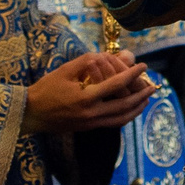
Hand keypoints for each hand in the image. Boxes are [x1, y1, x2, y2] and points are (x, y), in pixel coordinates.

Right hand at [23, 51, 154, 133]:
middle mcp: (91, 113)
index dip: (132, 74)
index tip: (143, 66)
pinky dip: (125, 117)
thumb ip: (85, 63)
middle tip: (153, 85)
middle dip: (141, 95)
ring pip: (121, 119)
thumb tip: (104, 57)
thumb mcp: (64, 71)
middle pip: (124, 105)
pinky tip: (130, 110)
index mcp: (85, 98)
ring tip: (146, 99)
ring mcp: (90, 123)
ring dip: (136, 109)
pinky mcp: (88, 128)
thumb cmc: (45, 89)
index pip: (116, 85)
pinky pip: (112, 123)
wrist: (30, 114)